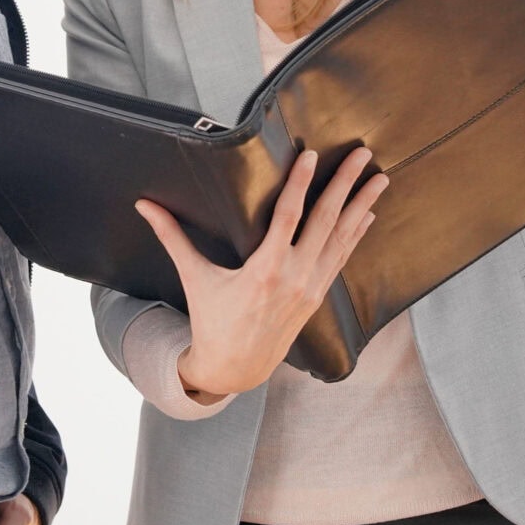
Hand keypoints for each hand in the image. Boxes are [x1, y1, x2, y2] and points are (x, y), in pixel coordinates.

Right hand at [135, 148, 388, 400]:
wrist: (234, 369)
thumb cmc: (211, 321)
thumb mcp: (194, 277)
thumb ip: (172, 236)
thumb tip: (144, 205)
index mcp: (264, 269)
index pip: (288, 216)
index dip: (301, 183)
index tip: (313, 154)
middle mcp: (294, 277)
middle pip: (326, 221)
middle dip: (345, 185)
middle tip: (364, 155)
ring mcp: (310, 287)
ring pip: (342, 239)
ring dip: (362, 206)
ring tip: (380, 179)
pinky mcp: (317, 296)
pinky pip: (341, 258)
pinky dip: (355, 235)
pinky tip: (368, 214)